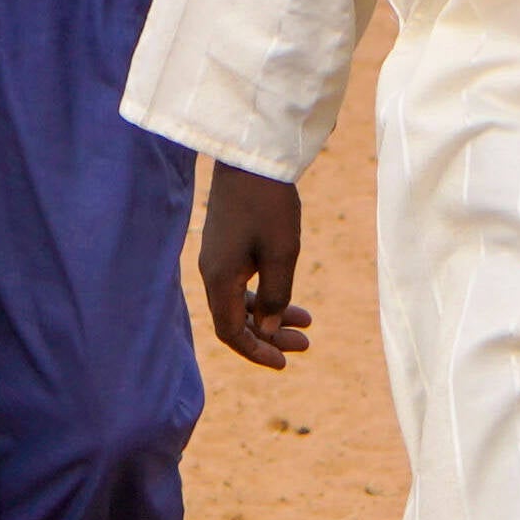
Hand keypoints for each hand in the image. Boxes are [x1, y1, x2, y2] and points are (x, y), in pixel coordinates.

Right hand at [192, 165, 314, 370]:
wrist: (250, 158)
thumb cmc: (269, 204)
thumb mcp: (282, 254)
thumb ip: (275, 296)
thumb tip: (268, 330)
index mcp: (220, 279)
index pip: (231, 332)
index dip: (256, 351)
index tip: (285, 362)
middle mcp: (212, 273)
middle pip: (236, 320)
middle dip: (270, 337)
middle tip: (306, 343)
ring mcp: (217, 258)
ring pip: (241, 302)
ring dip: (271, 316)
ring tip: (307, 322)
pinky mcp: (226, 245)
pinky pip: (241, 283)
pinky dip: (265, 294)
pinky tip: (288, 295)